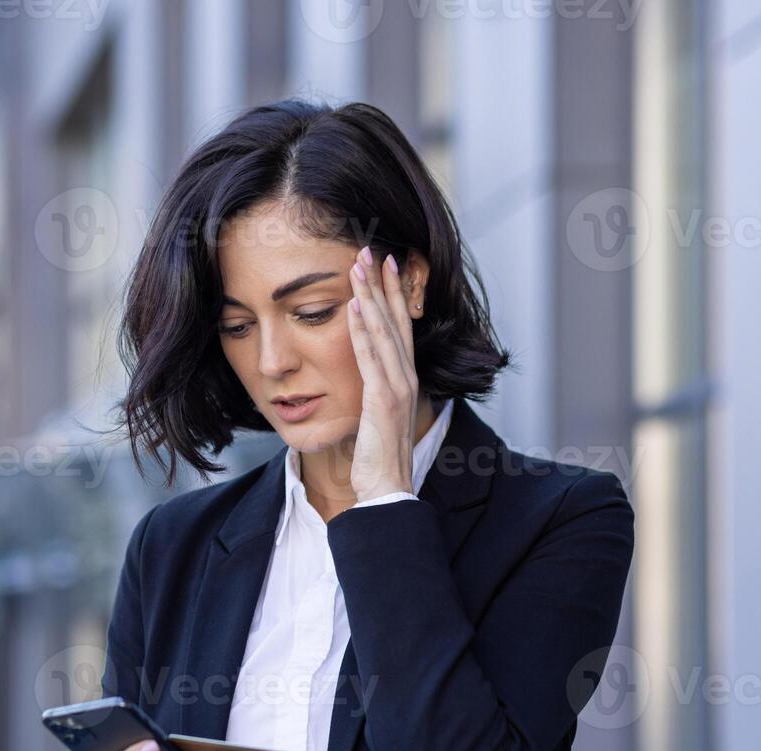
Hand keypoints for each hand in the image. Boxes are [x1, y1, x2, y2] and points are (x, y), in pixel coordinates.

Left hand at [346, 245, 419, 499]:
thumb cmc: (379, 458)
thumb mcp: (376, 417)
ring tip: (359, 267)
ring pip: (383, 332)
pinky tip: (354, 309)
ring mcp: (397, 388)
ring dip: (370, 297)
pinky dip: (363, 332)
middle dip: (383, 284)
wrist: (387, 489)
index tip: (385, 266)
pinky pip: (370, 359)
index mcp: (405, 379)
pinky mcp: (383, 401)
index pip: (401, 328)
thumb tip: (363, 379)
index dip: (393, 295)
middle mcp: (406, 378)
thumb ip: (374, 393)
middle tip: (372, 251)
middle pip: (395, 321)